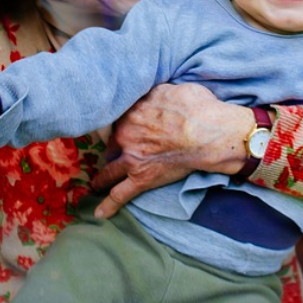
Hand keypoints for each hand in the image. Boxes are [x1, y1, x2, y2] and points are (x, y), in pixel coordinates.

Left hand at [93, 83, 254, 217]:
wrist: (206, 131)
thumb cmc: (195, 107)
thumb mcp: (171, 89)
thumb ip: (156, 94)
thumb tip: (154, 96)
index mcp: (132, 112)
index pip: (120, 118)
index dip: (121, 124)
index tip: (121, 127)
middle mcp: (125, 134)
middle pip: (112, 143)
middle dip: (112, 148)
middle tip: (113, 153)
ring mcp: (131, 158)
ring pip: (109, 169)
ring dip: (102, 176)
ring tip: (96, 182)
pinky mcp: (141, 179)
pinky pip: (119, 194)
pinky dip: (109, 205)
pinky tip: (100, 214)